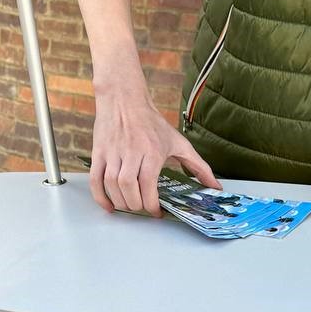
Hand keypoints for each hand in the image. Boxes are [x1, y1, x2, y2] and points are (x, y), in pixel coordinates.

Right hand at [89, 92, 218, 215]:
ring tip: (130, 205)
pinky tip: (109, 206)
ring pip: (112, 186)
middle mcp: (131, 153)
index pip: (149, 185)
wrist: (124, 99)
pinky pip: (95, 180)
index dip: (152, 205)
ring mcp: (113, 153)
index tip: (157, 211)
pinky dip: (100, 197)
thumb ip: (198, 167)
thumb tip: (215, 187)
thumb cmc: (151, 122)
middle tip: (143, 207)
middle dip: (137, 205)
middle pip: (129, 188)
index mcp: (152, 151)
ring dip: (121, 202)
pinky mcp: (99, 153)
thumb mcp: (179, 142)